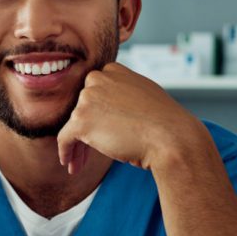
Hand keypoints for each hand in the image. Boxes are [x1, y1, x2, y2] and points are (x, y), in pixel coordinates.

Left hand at [56, 62, 205, 173]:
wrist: (171, 138)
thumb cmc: (164, 123)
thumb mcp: (144, 95)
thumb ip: (123, 94)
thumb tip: (111, 107)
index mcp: (114, 71)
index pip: (95, 92)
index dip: (96, 113)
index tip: (100, 129)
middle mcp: (97, 79)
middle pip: (83, 108)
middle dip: (86, 130)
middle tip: (88, 152)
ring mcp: (88, 98)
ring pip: (74, 125)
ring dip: (78, 146)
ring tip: (80, 164)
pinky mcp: (81, 120)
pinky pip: (64, 138)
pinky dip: (65, 152)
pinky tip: (70, 164)